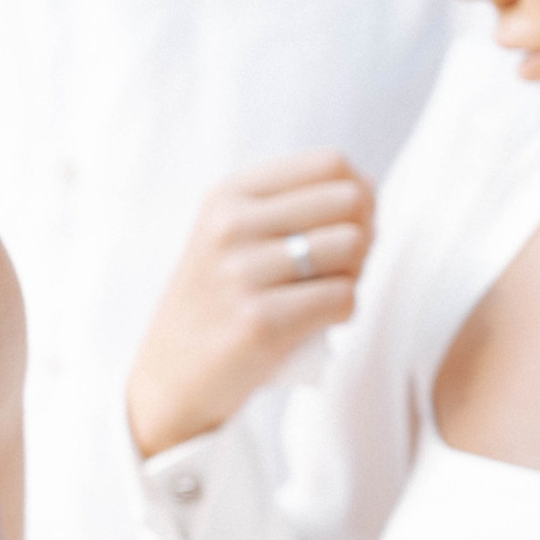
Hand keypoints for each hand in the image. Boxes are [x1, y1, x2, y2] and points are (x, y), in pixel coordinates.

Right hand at [127, 151, 373, 456]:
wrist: (171, 375)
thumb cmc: (221, 300)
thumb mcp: (233, 234)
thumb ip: (293, 205)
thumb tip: (368, 191)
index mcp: (228, 195)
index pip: (332, 163)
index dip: (357, 196)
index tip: (338, 228)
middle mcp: (230, 226)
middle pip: (350, 202)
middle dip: (361, 234)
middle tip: (335, 267)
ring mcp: (242, 274)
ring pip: (352, 248)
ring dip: (352, 275)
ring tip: (321, 293)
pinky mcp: (259, 323)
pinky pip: (343, 299)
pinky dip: (341, 313)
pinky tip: (313, 322)